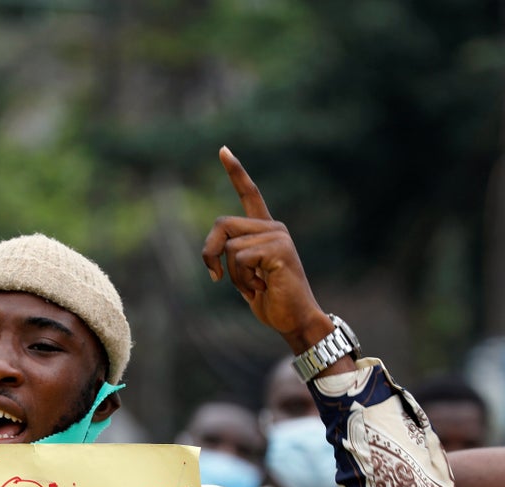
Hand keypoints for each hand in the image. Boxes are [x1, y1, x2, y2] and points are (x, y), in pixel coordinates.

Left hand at [201, 147, 333, 350]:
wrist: (295, 319)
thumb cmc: (271, 300)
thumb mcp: (244, 276)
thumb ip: (233, 257)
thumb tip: (212, 254)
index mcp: (265, 230)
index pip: (249, 194)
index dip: (236, 172)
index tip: (223, 149)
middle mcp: (273, 227)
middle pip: (221, 224)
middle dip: (209, 253)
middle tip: (216, 277)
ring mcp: (278, 236)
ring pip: (229, 248)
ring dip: (232, 276)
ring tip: (253, 287)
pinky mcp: (279, 249)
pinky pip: (240, 258)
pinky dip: (243, 280)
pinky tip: (261, 288)